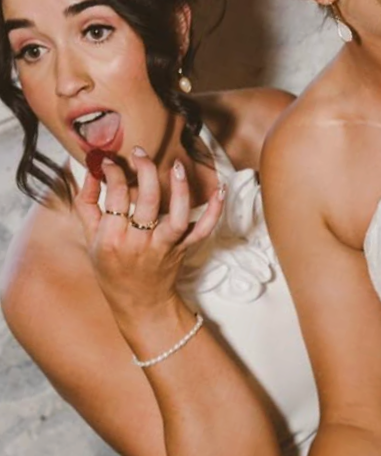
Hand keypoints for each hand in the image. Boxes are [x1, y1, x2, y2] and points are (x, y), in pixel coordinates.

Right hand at [73, 149, 224, 319]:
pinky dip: (213, 212)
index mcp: (112, 239)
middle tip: (140, 153)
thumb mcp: (90, 239)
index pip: (115, 197)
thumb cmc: (112, 267)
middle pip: (146, 202)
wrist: (139, 303)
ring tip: (176, 165)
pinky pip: (202, 231)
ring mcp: (164, 247)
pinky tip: (219, 191)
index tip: (110, 160)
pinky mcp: (183, 250)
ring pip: (176, 217)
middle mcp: (139, 243)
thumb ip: (86, 203)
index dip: (113, 172)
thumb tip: (90, 170)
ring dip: (179, 189)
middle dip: (144, 171)